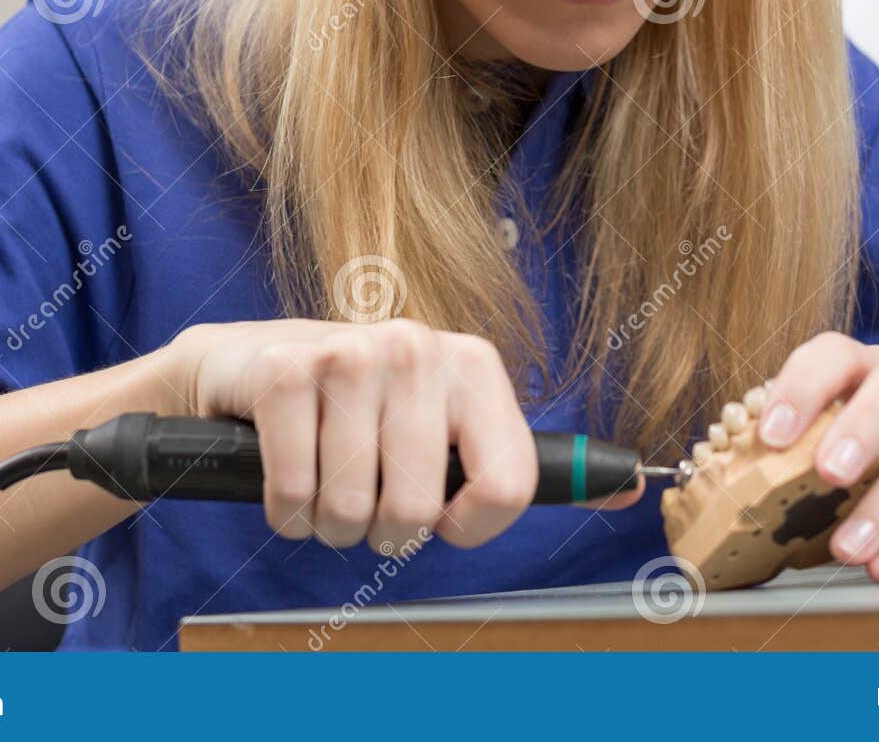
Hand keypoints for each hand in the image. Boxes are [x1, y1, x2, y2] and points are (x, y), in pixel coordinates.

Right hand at [163, 317, 642, 555]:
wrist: (245, 367)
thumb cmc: (357, 414)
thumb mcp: (446, 429)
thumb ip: (527, 464)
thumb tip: (633, 486)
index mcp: (472, 365)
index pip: (509, 487)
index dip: (469, 528)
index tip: (441, 519)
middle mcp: (418, 347)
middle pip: (419, 511)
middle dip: (383, 531)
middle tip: (364, 498)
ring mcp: (349, 355)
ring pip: (353, 510)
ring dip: (328, 522)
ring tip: (322, 480)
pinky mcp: (285, 371)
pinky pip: (294, 495)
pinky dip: (284, 510)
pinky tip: (284, 472)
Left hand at [755, 332, 878, 581]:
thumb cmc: (877, 458)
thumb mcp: (834, 438)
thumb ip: (792, 446)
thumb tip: (725, 476)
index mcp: (870, 367)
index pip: (836, 355)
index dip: (803, 386)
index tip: (770, 433)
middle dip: (861, 427)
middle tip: (826, 473)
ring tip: (847, 547)